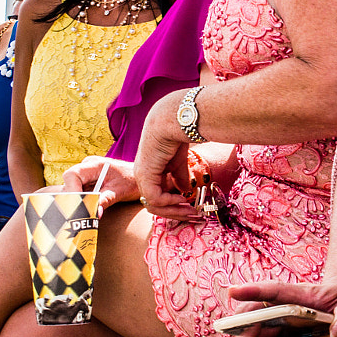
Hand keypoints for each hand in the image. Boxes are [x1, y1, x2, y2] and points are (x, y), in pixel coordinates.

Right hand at [61, 156, 141, 212]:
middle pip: (69, 184)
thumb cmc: (132, 181)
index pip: (72, 175)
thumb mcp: (120, 191)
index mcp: (95, 165)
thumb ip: (106, 200)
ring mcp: (86, 175)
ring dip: (77, 203)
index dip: (71, 190)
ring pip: (72, 191)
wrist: (139, 179)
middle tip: (80, 215)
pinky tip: (87, 213)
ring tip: (85, 215)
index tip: (76, 205)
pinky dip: (81, 204)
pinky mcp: (87, 183)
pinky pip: (79, 194)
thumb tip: (95, 213)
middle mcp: (87, 168)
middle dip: (73, 200)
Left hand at [135, 103, 194, 217]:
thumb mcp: (179, 161)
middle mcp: (143, 176)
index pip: (158, 197)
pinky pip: (155, 199)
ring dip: (174, 210)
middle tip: (194, 215)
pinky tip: (183, 198)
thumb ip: (180, 176)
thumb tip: (185, 191)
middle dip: (176, 212)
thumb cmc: (176, 135)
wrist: (173, 121)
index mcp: (150, 171)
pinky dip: (170, 202)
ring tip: (191, 210)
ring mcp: (142, 176)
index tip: (192, 208)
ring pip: (153, 206)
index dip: (174, 206)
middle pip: (155, 205)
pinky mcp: (145, 175)